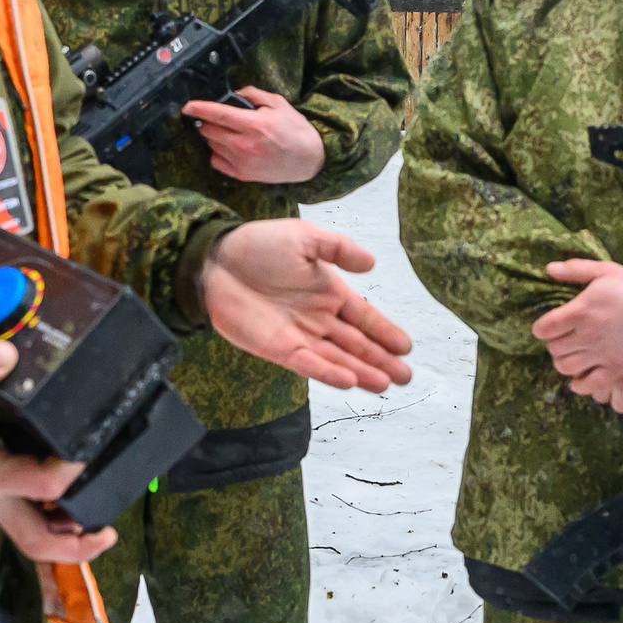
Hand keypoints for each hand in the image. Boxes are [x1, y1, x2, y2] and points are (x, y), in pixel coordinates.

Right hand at [0, 340, 115, 564]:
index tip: (92, 450)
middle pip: (35, 539)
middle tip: (110, 533)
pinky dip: (53, 518)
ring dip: (67, 536)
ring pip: (32, 534)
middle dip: (75, 545)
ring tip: (101, 524)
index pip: (41, 484)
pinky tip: (74, 501)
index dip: (72, 471)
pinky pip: (26, 519)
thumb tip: (5, 357)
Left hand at [181, 87, 326, 183]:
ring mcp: (242, 162)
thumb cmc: (296, 130)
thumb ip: (254, 95)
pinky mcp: (242, 175)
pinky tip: (231, 148)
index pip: (217, 114)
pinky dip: (218, 153)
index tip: (187, 107)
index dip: (198, 108)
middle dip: (209, 121)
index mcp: (254, 124)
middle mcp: (245, 144)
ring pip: (212, 145)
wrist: (309, 160)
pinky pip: (216, 161)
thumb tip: (234, 94)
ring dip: (215, 136)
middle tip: (221, 118)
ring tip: (231, 133)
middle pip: (209, 130)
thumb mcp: (279, 104)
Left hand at [203, 219, 413, 391]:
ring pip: (337, 359)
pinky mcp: (277, 348)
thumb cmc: (259, 245)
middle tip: (405, 378)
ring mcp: (299, 336)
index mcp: (329, 292)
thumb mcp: (306, 238)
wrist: (215, 261)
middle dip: (381, 360)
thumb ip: (339, 249)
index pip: (364, 317)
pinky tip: (349, 380)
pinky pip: (308, 364)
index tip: (406, 348)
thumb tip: (372, 263)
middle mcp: (318, 318)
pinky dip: (328, 373)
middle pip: (356, 344)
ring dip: (361, 372)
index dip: (385, 332)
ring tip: (385, 384)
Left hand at [531, 259, 622, 379]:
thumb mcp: (607, 270)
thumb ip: (576, 270)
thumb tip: (548, 269)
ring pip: (566, 368)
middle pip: (553, 349)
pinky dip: (579, 384)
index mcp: (581, 310)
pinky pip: (588, 385)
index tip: (547, 326)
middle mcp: (588, 335)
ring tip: (571, 355)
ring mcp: (602, 355)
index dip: (542, 328)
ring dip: (563, 362)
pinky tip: (580, 377)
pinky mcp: (616, 369)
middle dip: (554, 343)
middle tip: (562, 338)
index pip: (544, 328)